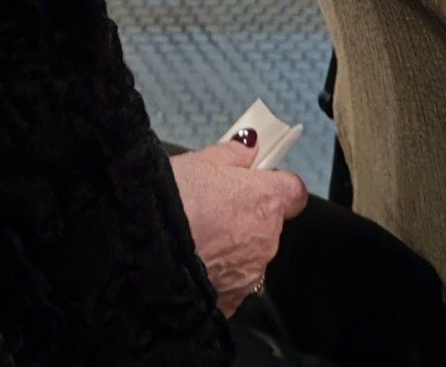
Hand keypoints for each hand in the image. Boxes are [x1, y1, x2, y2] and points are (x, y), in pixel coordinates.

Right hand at [170, 136, 307, 316]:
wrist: (151, 249)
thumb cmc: (178, 198)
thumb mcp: (202, 160)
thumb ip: (235, 153)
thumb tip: (252, 146)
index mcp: (267, 201)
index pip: (294, 191)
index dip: (277, 185)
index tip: (257, 181)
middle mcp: (268, 239)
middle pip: (269, 223)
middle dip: (248, 215)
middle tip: (215, 206)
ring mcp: (252, 273)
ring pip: (251, 253)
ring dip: (235, 245)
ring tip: (200, 236)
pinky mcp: (233, 298)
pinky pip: (233, 280)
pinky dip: (221, 271)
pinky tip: (196, 261)